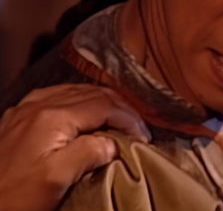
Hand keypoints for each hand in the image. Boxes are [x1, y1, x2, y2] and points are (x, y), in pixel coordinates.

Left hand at [0, 84, 150, 210]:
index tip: (144, 137)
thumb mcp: (55, 180)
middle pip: (93, 93)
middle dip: (120, 107)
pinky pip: (58, 96)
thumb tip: (114, 143)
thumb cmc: (14, 198)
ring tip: (119, 119)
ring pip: (76, 91)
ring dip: (102, 102)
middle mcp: (40, 104)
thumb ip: (88, 153)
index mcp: (53, 116)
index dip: (129, 118)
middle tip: (138, 127)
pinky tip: (85, 113)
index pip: (104, 105)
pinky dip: (80, 100)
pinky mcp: (18, 117)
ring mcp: (27, 108)